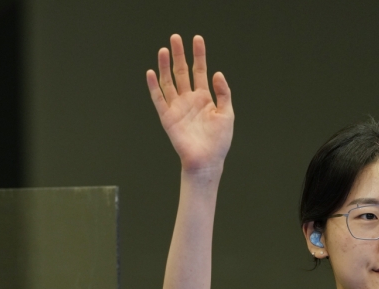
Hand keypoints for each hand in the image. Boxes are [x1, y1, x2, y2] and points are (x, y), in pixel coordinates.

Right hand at [146, 34, 233, 172]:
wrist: (207, 160)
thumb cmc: (219, 141)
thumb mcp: (227, 114)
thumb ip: (223, 93)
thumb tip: (217, 73)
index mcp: (204, 98)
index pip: (200, 70)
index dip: (199, 55)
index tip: (197, 39)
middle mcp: (189, 100)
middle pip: (182, 72)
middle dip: (179, 55)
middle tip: (175, 37)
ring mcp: (177, 107)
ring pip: (169, 82)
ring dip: (165, 66)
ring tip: (163, 50)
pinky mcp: (167, 117)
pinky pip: (159, 99)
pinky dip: (154, 86)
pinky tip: (151, 72)